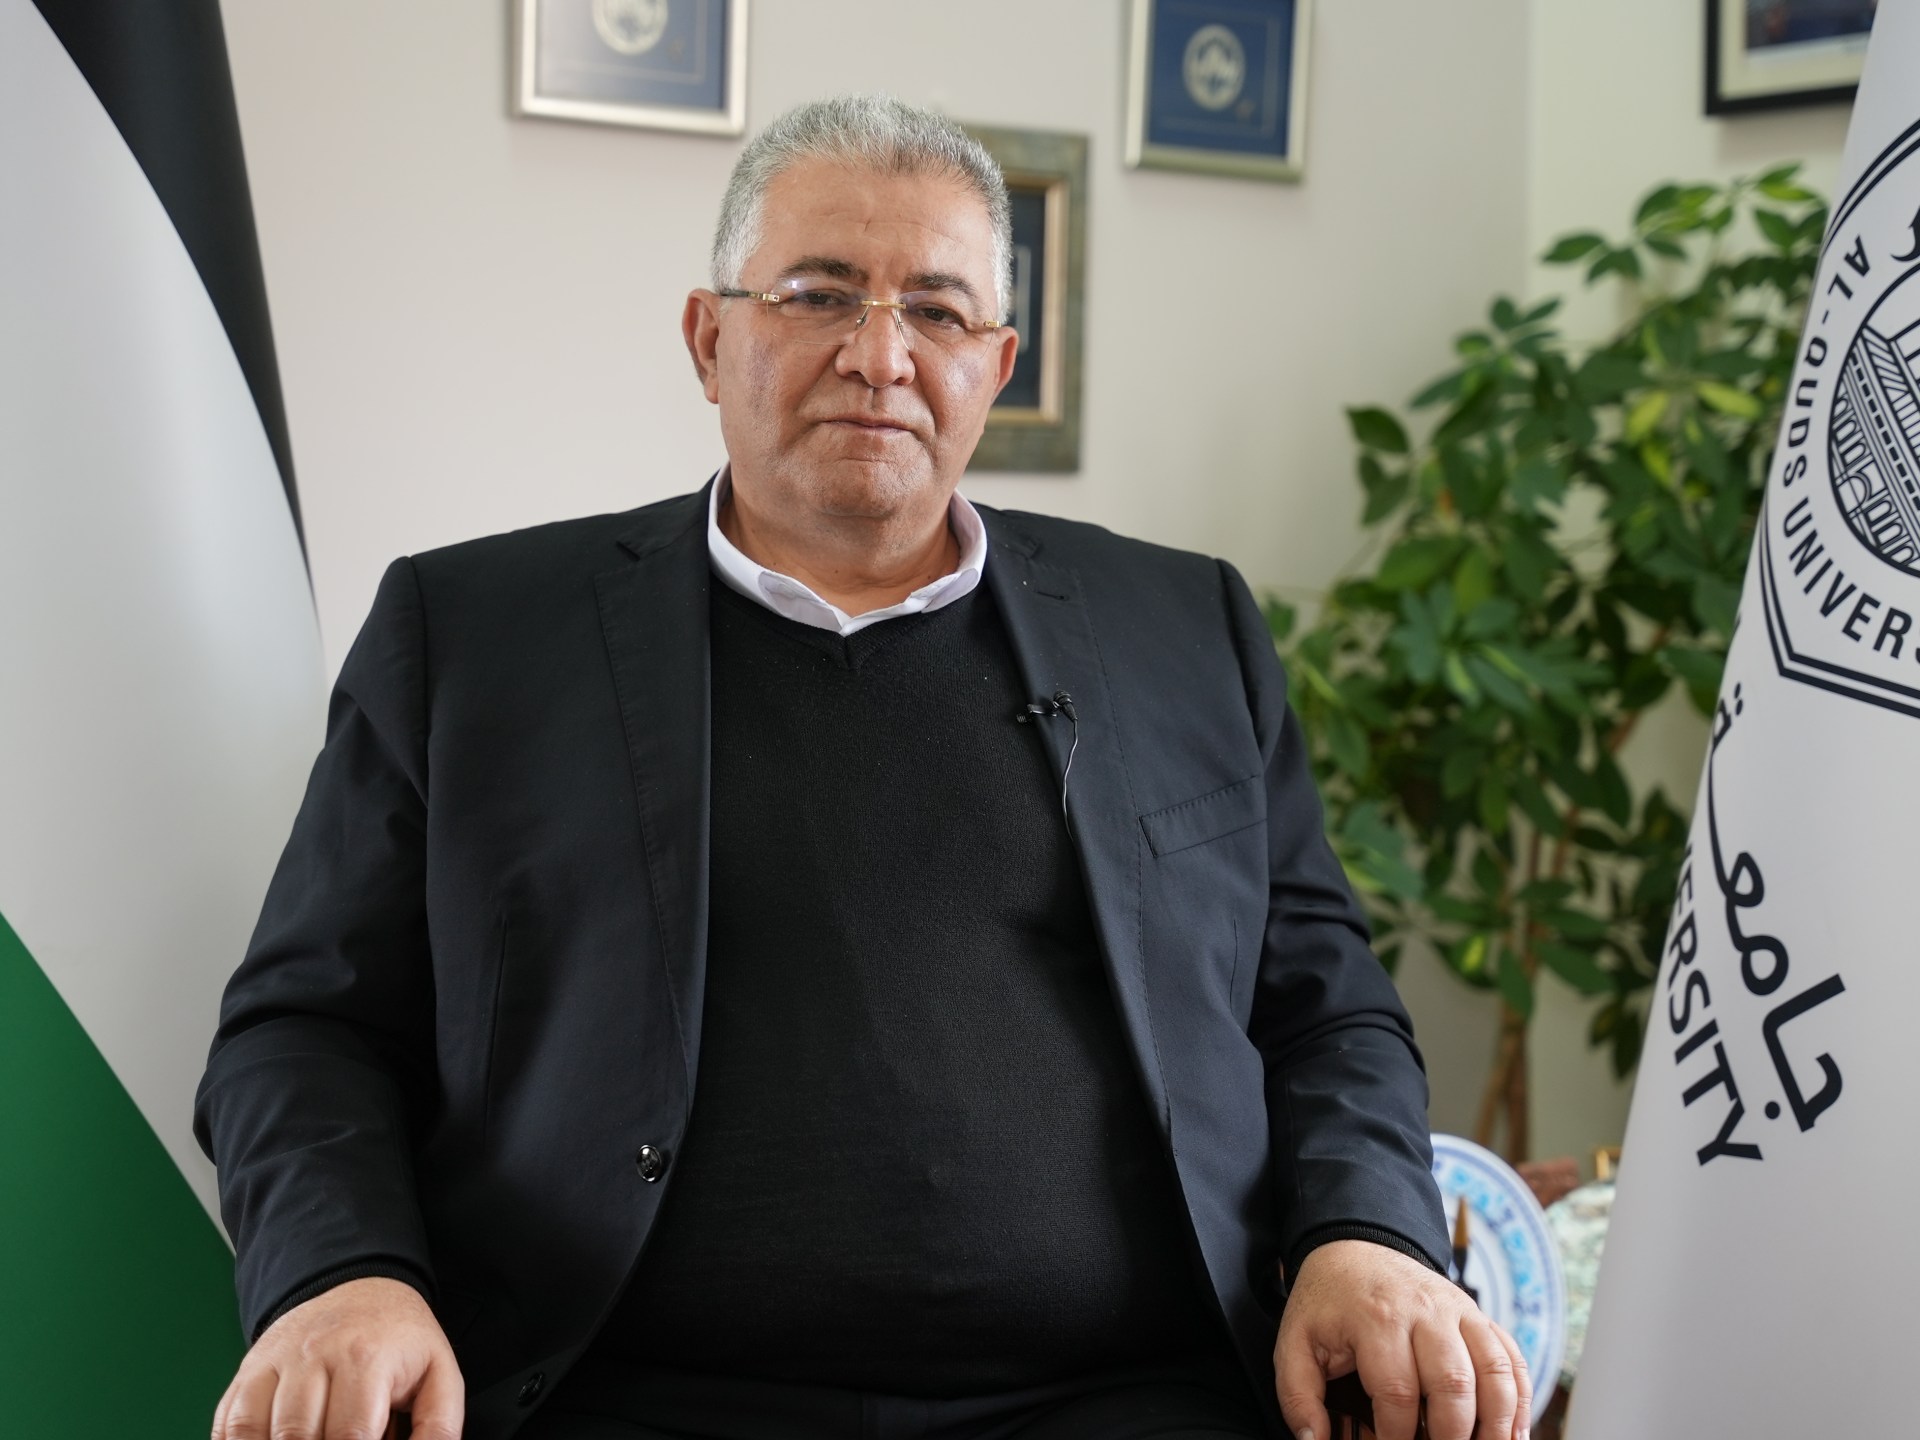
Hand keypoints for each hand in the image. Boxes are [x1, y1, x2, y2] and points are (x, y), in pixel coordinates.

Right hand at [211, 1276, 463, 1439]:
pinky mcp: (248, 1372)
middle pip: (295, 1436)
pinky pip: (227, 1422)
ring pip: (252, 1430)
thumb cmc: (399, 1341)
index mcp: (365, 1359)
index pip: (349, 1435)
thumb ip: (438, 1426)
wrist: (360, 1289)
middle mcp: (312, 1356)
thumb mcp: (437, 1373)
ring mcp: (274, 1362)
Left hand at [1273, 1239, 1528, 1439]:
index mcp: (1376, 1318)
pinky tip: (1514, 1434)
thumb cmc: (1328, 1303)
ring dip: (1498, 1422)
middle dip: (1452, 1436)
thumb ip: (1298, 1395)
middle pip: (1453, 1383)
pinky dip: (1521, 1399)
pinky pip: (1511, 1358)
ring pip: (1494, 1371)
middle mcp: (1424, 1311)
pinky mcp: (1478, 1316)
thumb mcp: (1296, 1342)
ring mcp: (1458, 1311)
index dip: (1397, 1437)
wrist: (1354, 1249)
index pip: (1397, 1390)